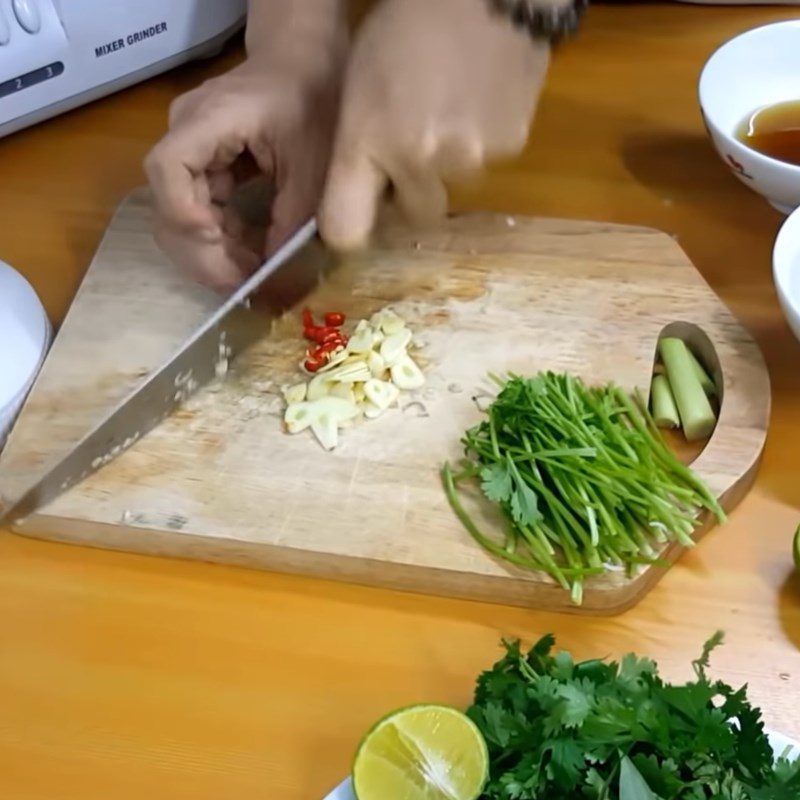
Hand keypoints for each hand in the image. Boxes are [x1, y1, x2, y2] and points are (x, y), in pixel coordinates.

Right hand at [144, 56, 341, 291]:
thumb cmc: (312, 101)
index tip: (222, 247)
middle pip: (168, 207)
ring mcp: (190, 155)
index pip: (168, 169)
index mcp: (208, 120)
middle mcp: (185, 136)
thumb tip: (273, 274)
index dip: (186, 216)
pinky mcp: (202, 171)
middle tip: (245, 286)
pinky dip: (221, 243)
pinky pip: (199, 216)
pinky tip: (251, 259)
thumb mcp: (313, 164)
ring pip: (180, 220)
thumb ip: (292, 219)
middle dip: (204, 255)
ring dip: (212, 256)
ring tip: (251, 278)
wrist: (303, 66)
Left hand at [319, 0, 550, 249]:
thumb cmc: (403, 31)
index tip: (357, 211)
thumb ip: (354, 156)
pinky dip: (481, 145)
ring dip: (448, 166)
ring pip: (453, 190)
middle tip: (413, 140)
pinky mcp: (510, 149)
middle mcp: (418, 161)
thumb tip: (358, 210)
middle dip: (410, 189)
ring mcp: (469, 158)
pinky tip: (479, 102)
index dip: (349, 227)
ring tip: (449, 110)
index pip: (345, 231)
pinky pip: (487, 167)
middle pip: (413, 215)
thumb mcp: (357, 89)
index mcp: (367, 141)